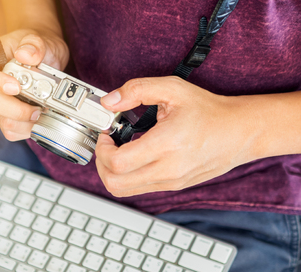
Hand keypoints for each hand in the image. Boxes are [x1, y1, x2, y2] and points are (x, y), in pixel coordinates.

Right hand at [0, 29, 68, 140]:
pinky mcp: (8, 116)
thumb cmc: (38, 47)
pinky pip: (11, 131)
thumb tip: (26, 55)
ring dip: (24, 121)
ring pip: (1, 120)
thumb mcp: (39, 39)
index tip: (15, 86)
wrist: (47, 57)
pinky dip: (27, 130)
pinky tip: (40, 120)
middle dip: (14, 108)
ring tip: (42, 112)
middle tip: (36, 107)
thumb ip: (33, 44)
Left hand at [96, 76, 257, 196]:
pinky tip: (134, 156)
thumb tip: (109, 101)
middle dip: (101, 164)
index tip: (105, 134)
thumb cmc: (208, 111)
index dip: (102, 149)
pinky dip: (127, 176)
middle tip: (106, 145)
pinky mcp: (174, 186)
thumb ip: (136, 90)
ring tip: (119, 150)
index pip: (118, 162)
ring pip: (124, 190)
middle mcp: (168, 170)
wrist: (240, 132)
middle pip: (115, 183)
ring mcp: (171, 182)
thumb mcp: (172, 88)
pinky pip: (139, 189)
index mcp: (167, 145)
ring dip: (111, 172)